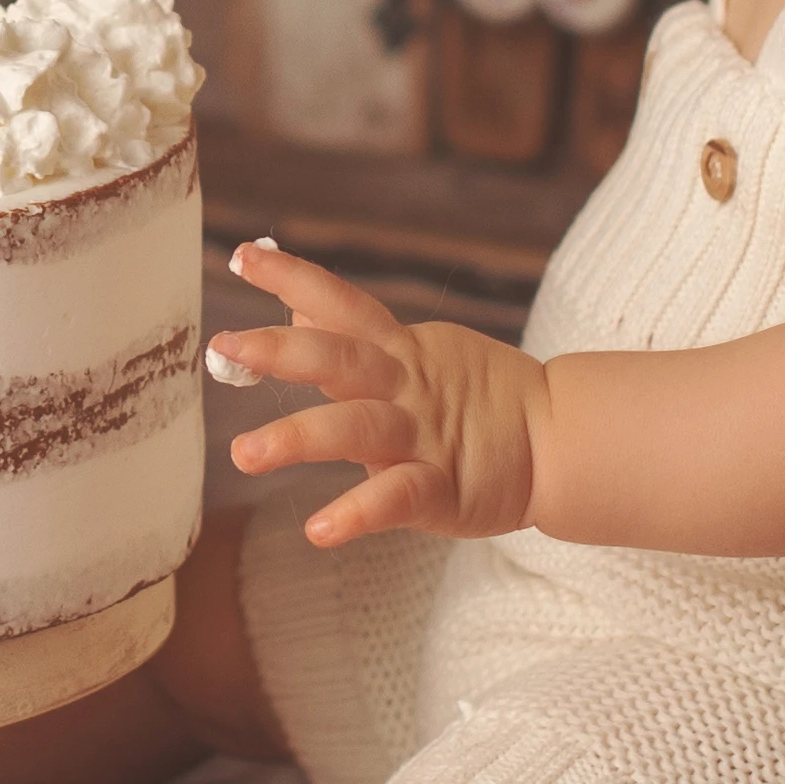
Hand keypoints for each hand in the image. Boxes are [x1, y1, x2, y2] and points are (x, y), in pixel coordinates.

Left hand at [214, 238, 550, 543]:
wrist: (558, 440)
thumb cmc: (474, 397)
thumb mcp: (413, 355)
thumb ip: (351, 336)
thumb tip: (294, 301)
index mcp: (397, 351)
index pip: (340, 303)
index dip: (293, 277)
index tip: (243, 253)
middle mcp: (403, 385)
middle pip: (339, 358)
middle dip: (281, 350)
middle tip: (226, 347)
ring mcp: (422, 435)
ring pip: (355, 428)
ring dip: (297, 437)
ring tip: (243, 454)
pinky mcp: (442, 488)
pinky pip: (395, 499)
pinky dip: (358, 513)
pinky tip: (319, 530)